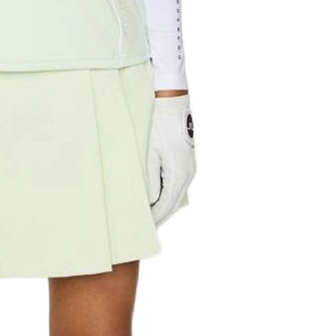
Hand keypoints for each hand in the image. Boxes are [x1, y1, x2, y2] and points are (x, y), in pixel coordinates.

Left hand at [147, 93, 195, 226]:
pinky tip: (159, 199)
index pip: (165, 205)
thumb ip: (150, 179)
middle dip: (161, 217)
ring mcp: (190, 170)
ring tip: (152, 217)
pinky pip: (178, 186)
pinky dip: (169, 196)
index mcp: (178, 175)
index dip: (154, 218)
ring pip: (177, 196)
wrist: (174, 106)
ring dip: (165, 207)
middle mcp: (188, 175)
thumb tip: (151, 200)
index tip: (145, 227)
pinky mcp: (188, 164)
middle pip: (173, 204)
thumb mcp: (151, 153)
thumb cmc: (160, 127)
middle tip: (148, 229)